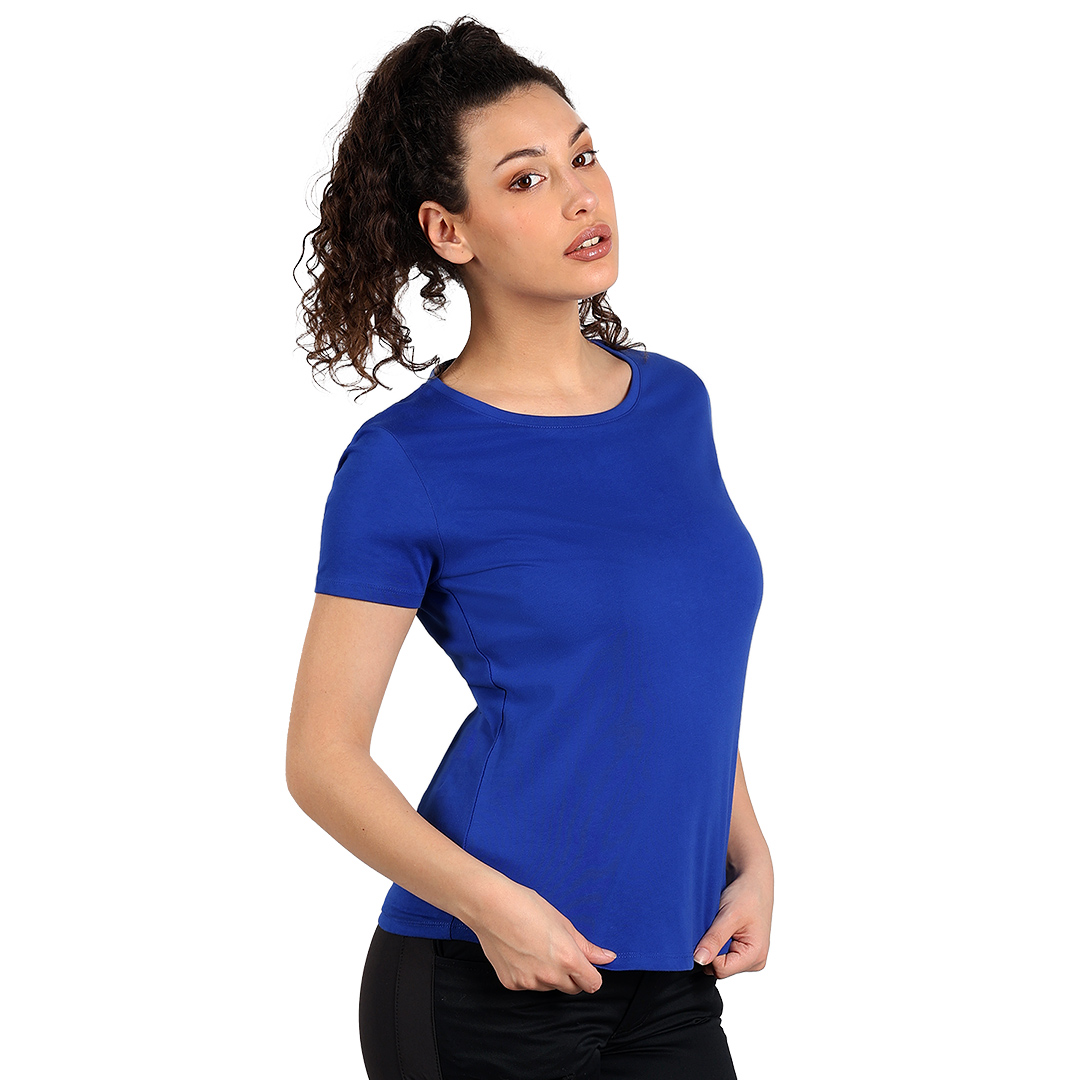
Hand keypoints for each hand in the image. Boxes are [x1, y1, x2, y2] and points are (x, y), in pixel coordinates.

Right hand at [470, 882, 617, 994]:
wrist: (490, 906)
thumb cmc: (526, 906)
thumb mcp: (562, 922)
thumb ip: (586, 946)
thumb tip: (607, 958)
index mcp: (567, 958)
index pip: (593, 984)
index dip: (591, 975)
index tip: (586, 967)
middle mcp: (550, 975)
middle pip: (573, 988)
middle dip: (572, 975)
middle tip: (558, 951)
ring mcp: (529, 982)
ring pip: (550, 987)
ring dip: (549, 975)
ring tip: (536, 948)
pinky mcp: (512, 984)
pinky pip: (529, 985)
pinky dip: (529, 975)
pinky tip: (521, 954)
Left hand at [692, 860, 773, 978]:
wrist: (753, 880)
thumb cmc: (747, 894)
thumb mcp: (728, 915)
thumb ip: (714, 939)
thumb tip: (699, 959)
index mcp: (755, 956)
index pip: (720, 970)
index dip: (709, 952)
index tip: (709, 931)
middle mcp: (754, 961)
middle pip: (719, 968)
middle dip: (711, 948)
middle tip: (715, 925)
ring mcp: (748, 957)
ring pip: (718, 961)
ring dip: (713, 943)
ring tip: (720, 924)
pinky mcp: (741, 950)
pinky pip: (721, 953)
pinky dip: (716, 941)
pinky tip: (721, 926)